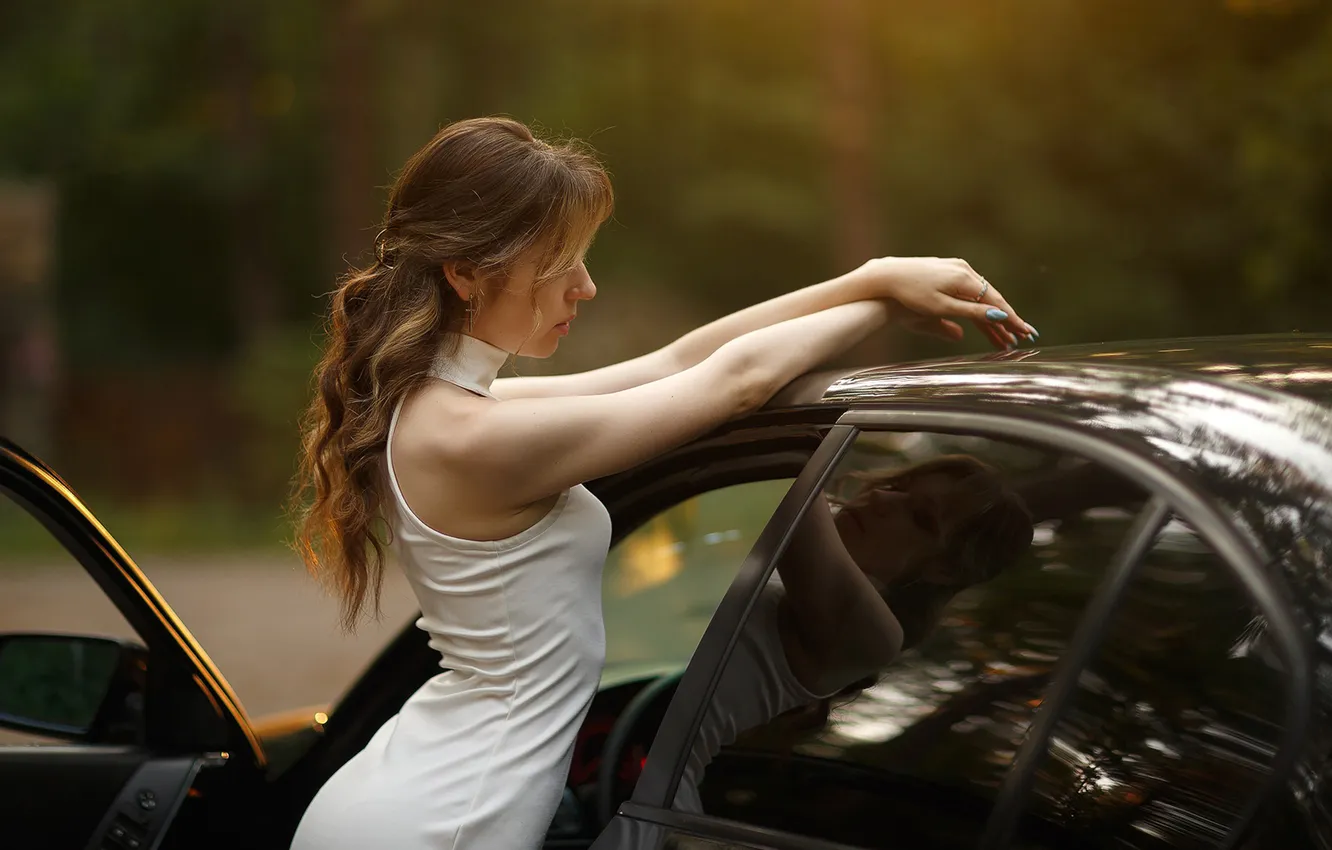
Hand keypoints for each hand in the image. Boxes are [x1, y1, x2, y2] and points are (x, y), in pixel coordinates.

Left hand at [853, 257, 1036, 350]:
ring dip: (992, 316)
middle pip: (991, 299)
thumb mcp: (941, 307)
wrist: (887, 276)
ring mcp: (956, 269)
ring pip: (980, 296)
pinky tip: (985, 318)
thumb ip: (969, 312)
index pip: (995, 302)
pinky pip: (969, 291)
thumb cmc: (910, 294)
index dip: (1012, 319)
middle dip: (1006, 320)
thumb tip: (999, 315)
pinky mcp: (947, 271)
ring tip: (1003, 336)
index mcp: (965, 279)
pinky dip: (978, 306)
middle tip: (1021, 338)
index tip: (1026, 332)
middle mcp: (964, 270)